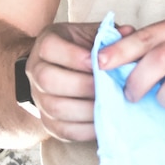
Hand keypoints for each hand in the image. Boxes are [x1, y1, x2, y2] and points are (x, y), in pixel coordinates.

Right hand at [25, 20, 130, 141]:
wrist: (60, 72)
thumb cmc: (81, 50)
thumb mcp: (90, 35)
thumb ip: (108, 34)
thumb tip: (129, 33)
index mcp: (45, 44)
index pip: (50, 48)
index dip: (74, 57)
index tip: (100, 63)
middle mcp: (36, 70)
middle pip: (48, 80)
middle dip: (82, 85)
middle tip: (108, 88)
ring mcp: (39, 98)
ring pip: (55, 108)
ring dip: (86, 109)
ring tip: (109, 106)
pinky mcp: (47, 122)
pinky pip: (63, 130)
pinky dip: (86, 129)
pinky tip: (104, 121)